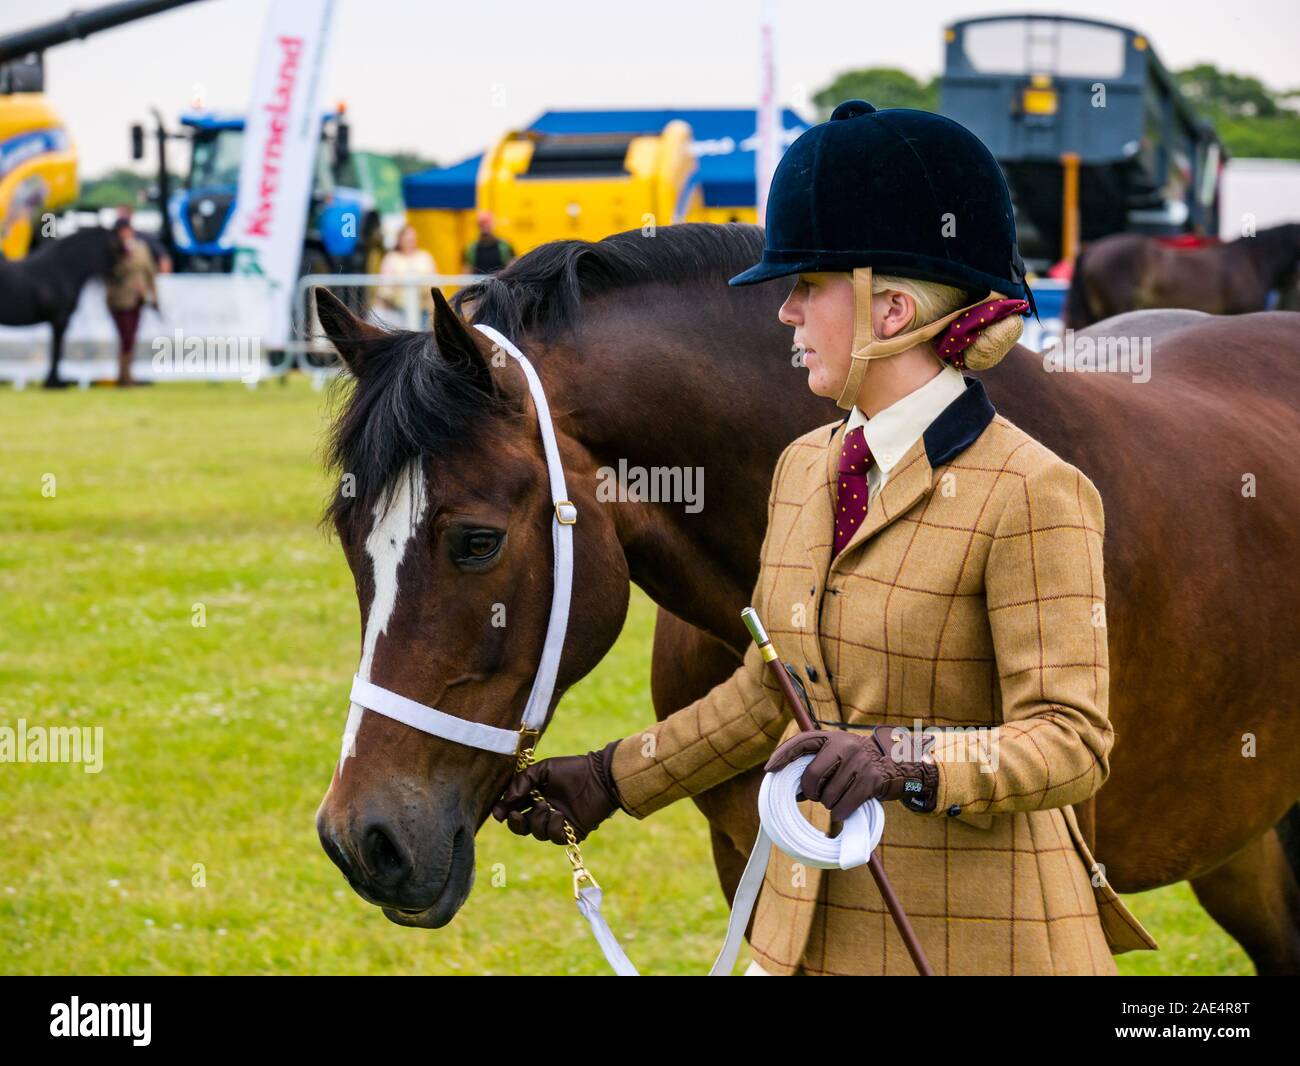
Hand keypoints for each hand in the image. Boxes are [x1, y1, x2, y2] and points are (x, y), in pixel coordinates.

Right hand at [492, 739, 625, 843]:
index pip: (515, 809)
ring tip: (546, 806)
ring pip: (537, 833)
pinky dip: (554, 827)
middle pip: (522, 827)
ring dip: (537, 821)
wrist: (599, 775)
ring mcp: (558, 822)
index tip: (498, 813)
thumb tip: (507, 800)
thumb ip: (523, 781)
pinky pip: (555, 837)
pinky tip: (560, 814)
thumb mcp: (543, 769)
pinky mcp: (572, 831)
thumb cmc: (572, 769)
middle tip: (517, 815)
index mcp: (536, 796)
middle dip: (515, 824)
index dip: (504, 813)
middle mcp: (545, 811)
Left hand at [764, 726, 937, 820]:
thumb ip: (817, 764)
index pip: (801, 742)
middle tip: (817, 795)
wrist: (897, 764)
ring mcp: (859, 763)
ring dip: (829, 804)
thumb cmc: (858, 763)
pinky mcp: (871, 781)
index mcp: (833, 737)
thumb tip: (794, 790)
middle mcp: (845, 746)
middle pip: (812, 776)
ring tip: (837, 798)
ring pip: (828, 795)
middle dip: (811, 792)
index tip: (770, 769)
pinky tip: (844, 809)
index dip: (783, 755)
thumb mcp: (839, 755)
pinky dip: (841, 813)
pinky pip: (845, 805)